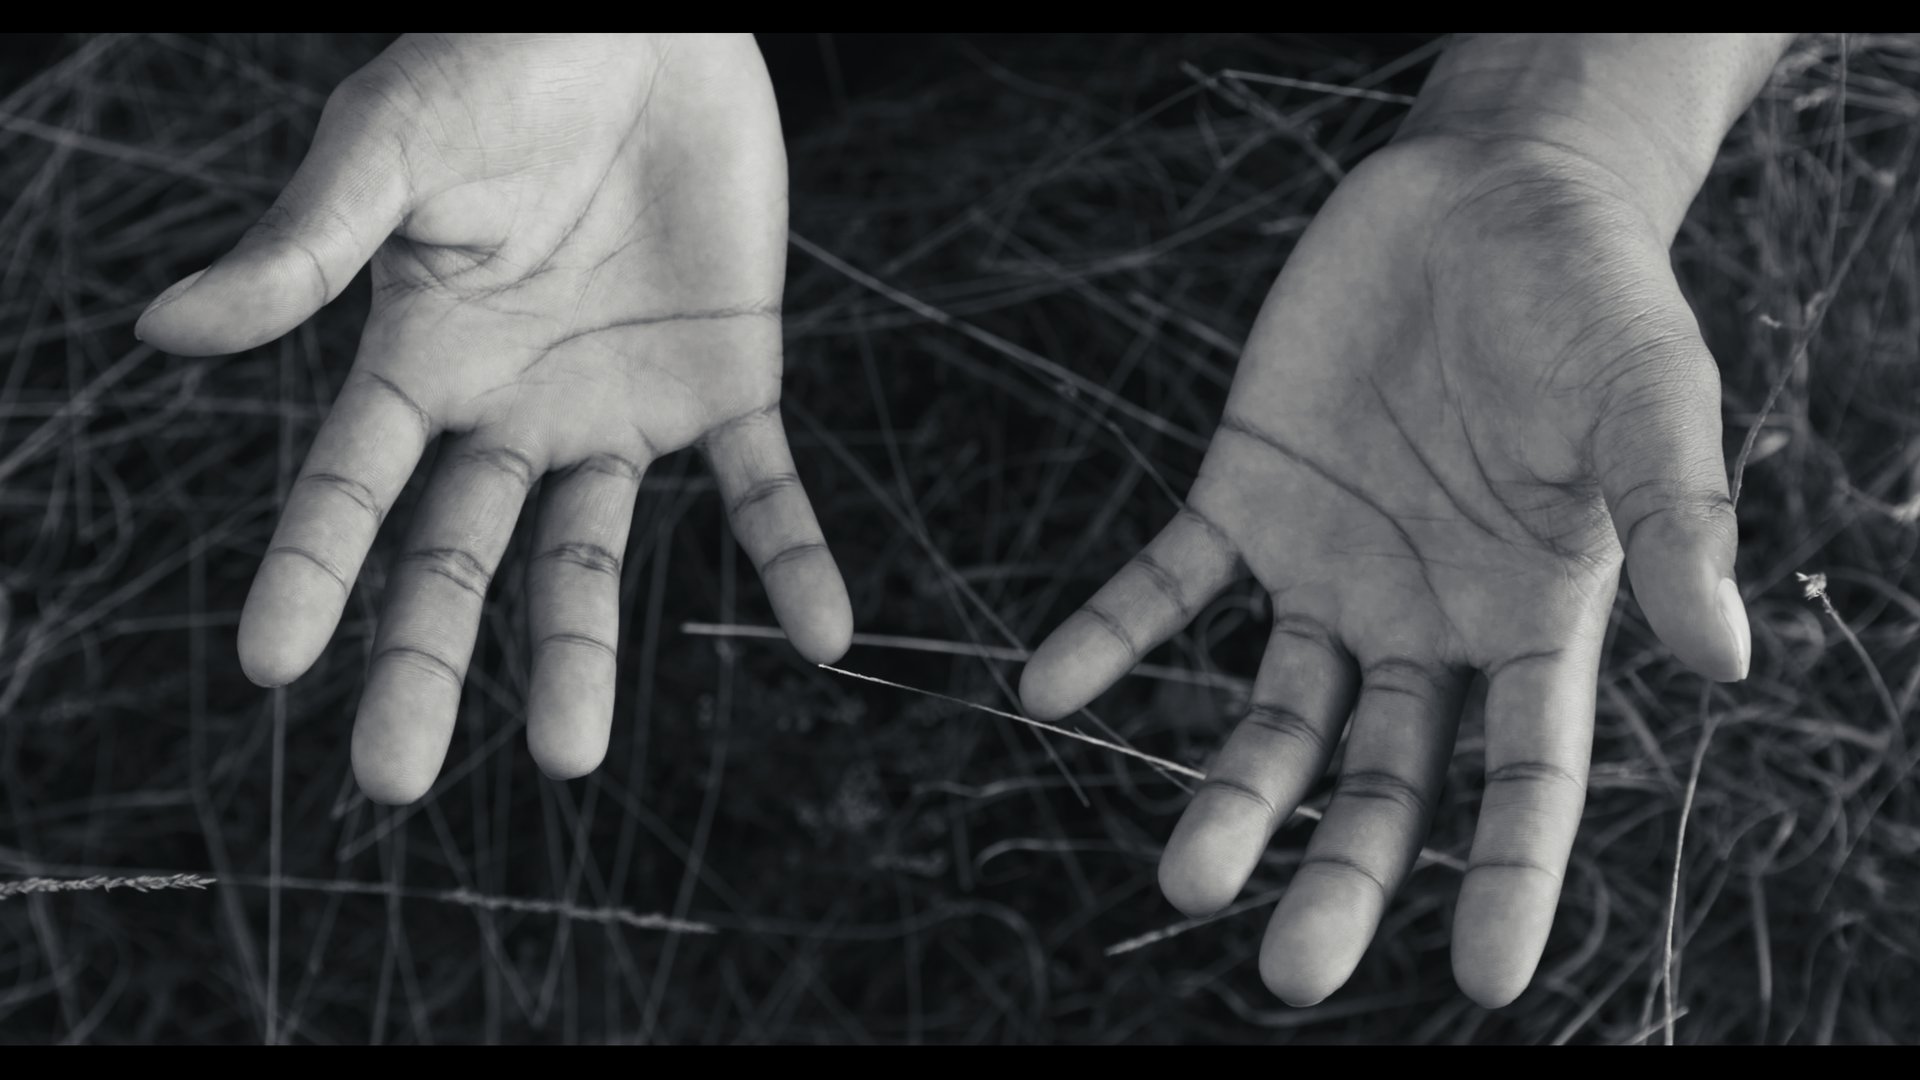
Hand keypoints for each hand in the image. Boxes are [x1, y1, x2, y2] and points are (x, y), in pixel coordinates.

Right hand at [135, 33, 851, 801]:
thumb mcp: (395, 145)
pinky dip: (794, 561)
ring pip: (595, 554)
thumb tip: (165, 331)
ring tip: (569, 759)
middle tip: (394, 780)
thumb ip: (308, 246)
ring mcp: (620, 407)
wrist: (648, 23)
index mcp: (419, 359)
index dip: (311, 570)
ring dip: (584, 654)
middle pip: (459, 558)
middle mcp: (512, 409)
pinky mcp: (727, 387)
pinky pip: (763, 494)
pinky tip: (826, 636)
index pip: (351, 488)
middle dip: (426, 662)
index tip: (267, 666)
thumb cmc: (500, 63)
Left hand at [1018, 134, 1750, 1007]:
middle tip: (1288, 970)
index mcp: (1531, 618)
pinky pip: (1167, 584)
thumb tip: (1722, 660)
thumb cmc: (1592, 296)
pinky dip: (1111, 636)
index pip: (1522, 776)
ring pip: (1269, 713)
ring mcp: (1328, 567)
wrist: (1488, 194)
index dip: (1504, 873)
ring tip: (1184, 874)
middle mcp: (1423, 621)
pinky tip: (1047, 686)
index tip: (1480, 978)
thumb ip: (1670, 521)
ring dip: (1223, 793)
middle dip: (1337, 871)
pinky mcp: (1245, 496)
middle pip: (1377, 779)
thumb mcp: (1648, 399)